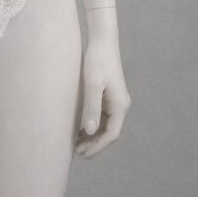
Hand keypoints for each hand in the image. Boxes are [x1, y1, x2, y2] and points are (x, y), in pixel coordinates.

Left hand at [75, 35, 130, 158]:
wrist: (103, 42)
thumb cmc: (97, 61)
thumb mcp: (92, 85)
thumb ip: (91, 108)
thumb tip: (90, 131)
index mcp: (120, 105)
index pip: (112, 134)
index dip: (97, 146)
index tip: (83, 154)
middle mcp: (121, 105)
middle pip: (109, 132)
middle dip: (95, 144)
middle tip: (77, 153)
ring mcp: (116, 101)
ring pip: (106, 125)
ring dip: (93, 136)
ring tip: (76, 144)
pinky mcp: (109, 96)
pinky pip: (103, 117)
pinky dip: (93, 125)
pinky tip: (79, 129)